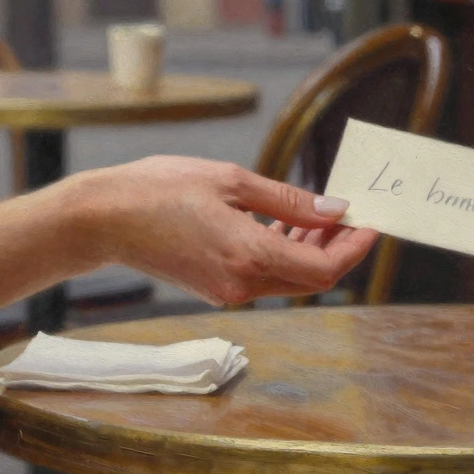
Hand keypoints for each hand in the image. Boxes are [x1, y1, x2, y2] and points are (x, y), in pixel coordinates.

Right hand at [65, 157, 378, 304]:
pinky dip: (283, 252)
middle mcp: (242, 284)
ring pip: (289, 278)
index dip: (354, 249)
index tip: (371, 222)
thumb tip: (335, 209)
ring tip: (324, 214)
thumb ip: (290, 201)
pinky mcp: (216, 289)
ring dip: (312, 250)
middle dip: (338, 248)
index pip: (325, 270)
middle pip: (312, 278)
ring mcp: (228, 292)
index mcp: (249, 256)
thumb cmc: (159, 189)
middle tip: (352, 214)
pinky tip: (286, 223)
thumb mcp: (232, 182)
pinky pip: (264, 275)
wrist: (102, 219)